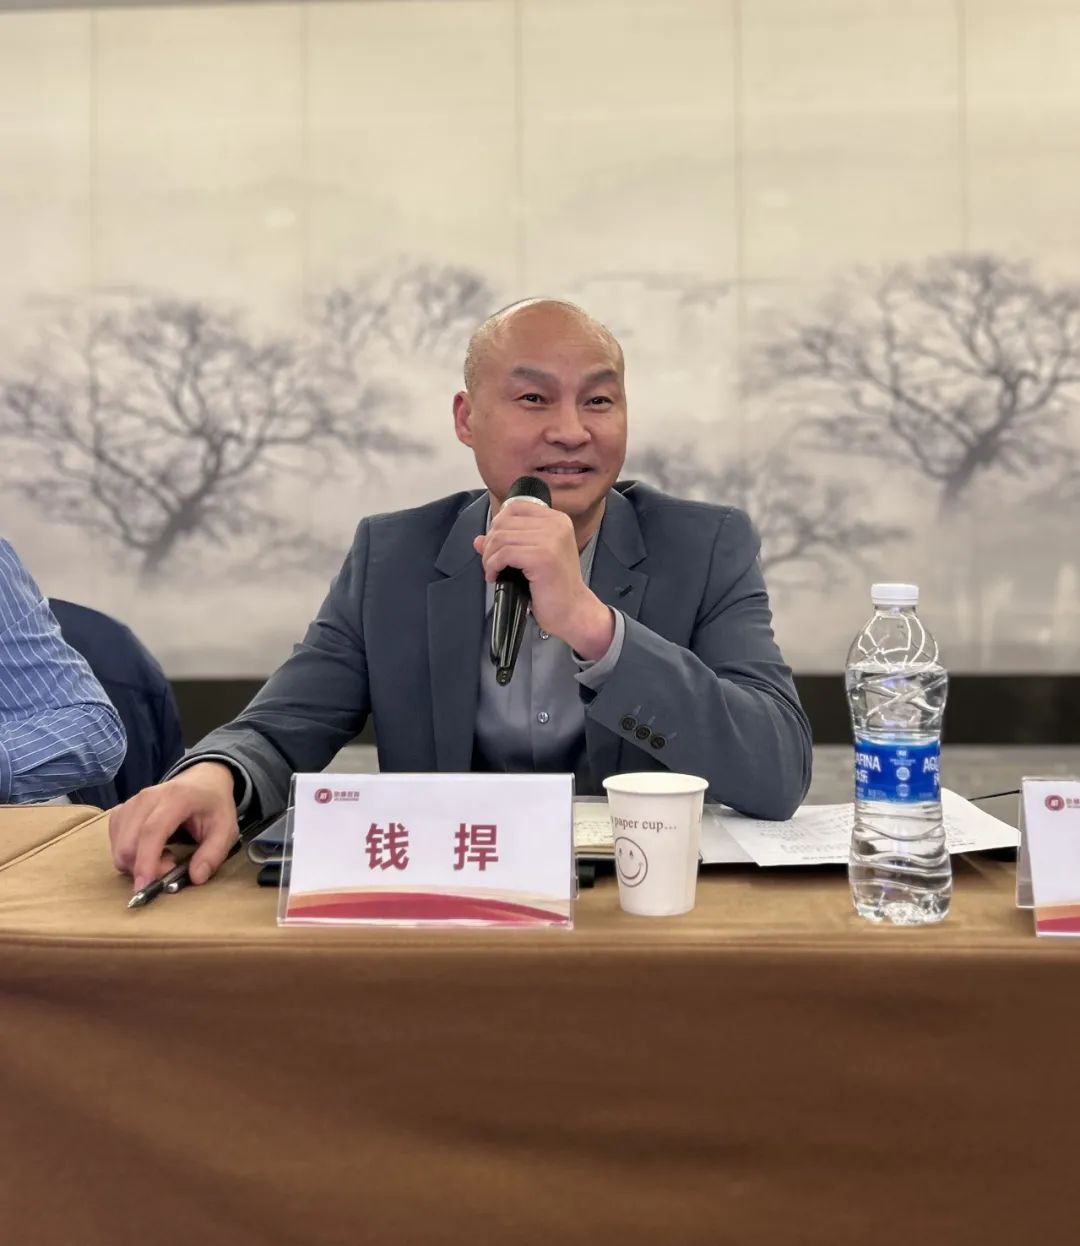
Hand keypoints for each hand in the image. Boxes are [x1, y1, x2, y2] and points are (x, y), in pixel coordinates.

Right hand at [109, 761, 239, 892]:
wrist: (202, 780)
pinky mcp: (122, 811)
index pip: (152, 831)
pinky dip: (129, 854)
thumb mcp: (226, 829)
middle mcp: (147, 797)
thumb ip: (213, 854)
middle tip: (171, 868)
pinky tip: (150, 849)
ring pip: (119, 845)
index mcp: (176, 798)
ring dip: (136, 863)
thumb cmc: (214, 806)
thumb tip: (196, 878)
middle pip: (129, 842)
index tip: (145, 887)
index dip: (146, 861)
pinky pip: (115, 841)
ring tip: (165, 854)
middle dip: (143, 867)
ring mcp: (131, 803)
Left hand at [472, 500, 614, 659]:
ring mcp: (551, 540)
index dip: (498, 525)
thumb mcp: (530, 558)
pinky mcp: (542, 557)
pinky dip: (493, 566)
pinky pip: (504, 554)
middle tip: (491, 564)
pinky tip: (495, 578)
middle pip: (504, 522)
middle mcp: (556, 525)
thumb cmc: (554, 588)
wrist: (573, 611)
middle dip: (490, 544)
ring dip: (489, 557)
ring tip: (493, 572)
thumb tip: (479, 540)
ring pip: (500, 538)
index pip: (516, 507)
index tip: (496, 547)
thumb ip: (507, 544)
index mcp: (557, 520)